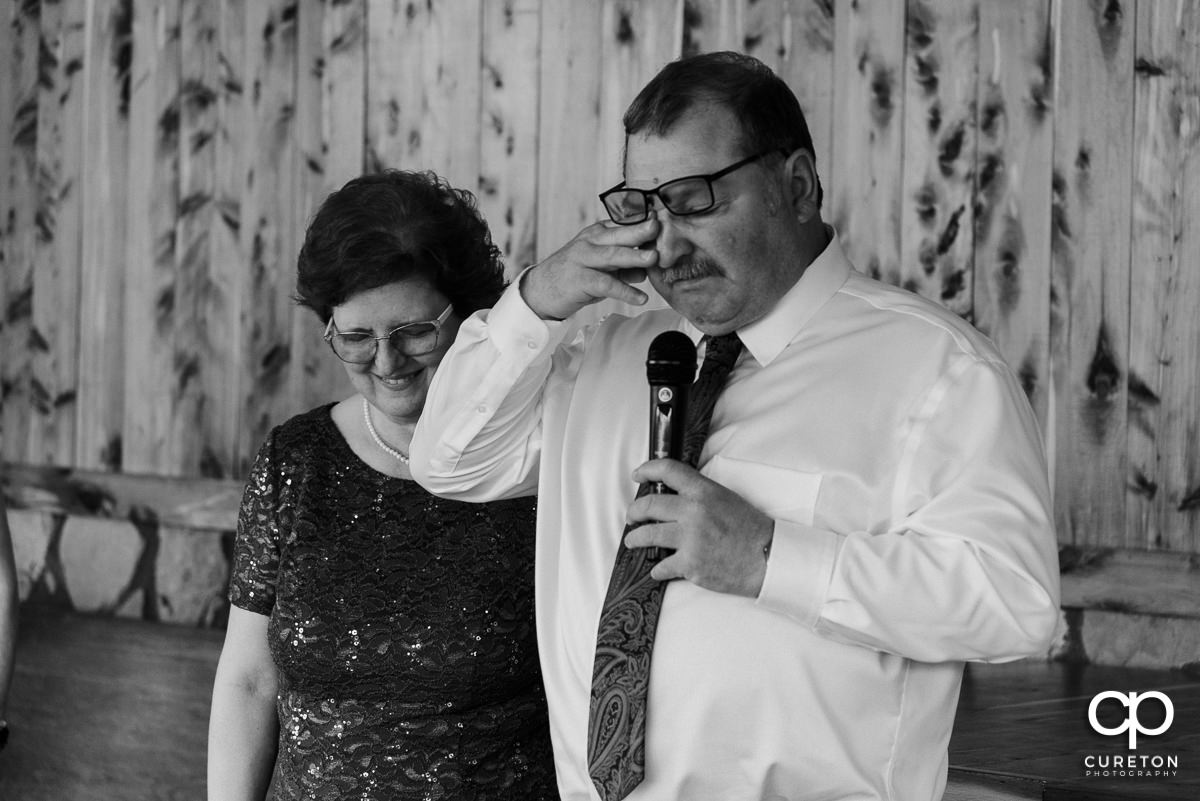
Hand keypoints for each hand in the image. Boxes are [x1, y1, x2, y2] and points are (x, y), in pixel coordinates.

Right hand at [521, 219, 659, 319]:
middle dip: (640, 230)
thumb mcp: (602, 268)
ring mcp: (582, 260)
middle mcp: (589, 242)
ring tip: (654, 259)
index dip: (643, 221)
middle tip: (660, 228)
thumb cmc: (575, 277)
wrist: (541, 291)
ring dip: (633, 256)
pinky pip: (605, 284)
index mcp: (597, 234)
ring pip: (611, 255)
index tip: (664, 219)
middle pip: (618, 234)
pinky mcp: (579, 280)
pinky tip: (641, 298)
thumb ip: (624, 267)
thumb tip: (647, 270)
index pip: (623, 224)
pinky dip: (624, 291)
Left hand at [624, 459, 773, 597]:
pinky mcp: (690, 564)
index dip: (648, 469)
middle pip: (649, 505)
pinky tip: (657, 570)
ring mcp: (690, 539)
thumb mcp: (726, 499)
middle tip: (631, 517)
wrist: (768, 557)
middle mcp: (693, 512)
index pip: (668, 470)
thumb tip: (675, 498)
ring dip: (635, 539)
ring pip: (648, 535)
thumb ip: (699, 496)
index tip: (638, 474)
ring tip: (633, 541)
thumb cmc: (751, 529)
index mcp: (704, 491)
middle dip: (634, 512)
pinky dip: (657, 569)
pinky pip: (661, 566)